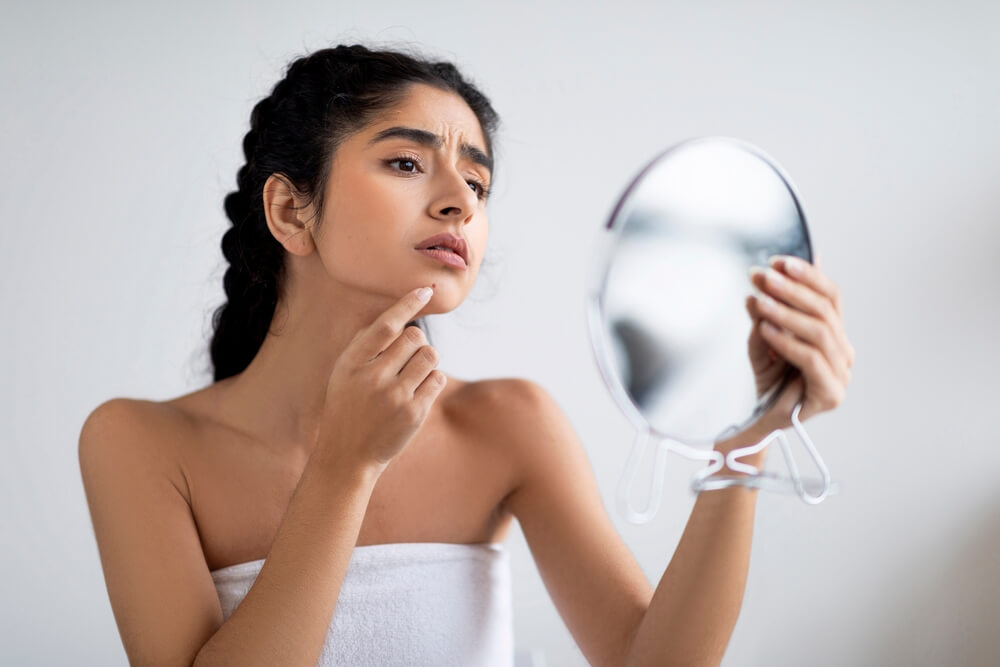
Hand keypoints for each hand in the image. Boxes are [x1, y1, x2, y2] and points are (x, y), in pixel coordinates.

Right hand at [315, 286, 445, 471]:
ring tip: (412, 374)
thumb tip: (400, 316)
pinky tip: (416, 392)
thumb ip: (366, 345)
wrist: (346, 454)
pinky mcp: (414, 413)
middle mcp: (373, 378)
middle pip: (415, 337)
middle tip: (407, 357)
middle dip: (416, 342)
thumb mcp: (344, 373)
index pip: (385, 325)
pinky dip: (432, 380)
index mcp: (352, 363)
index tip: (425, 291)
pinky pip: (437, 379)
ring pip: (430, 356)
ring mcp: (395, 397)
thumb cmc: (348, 405)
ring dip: (426, 360)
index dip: (407, 304)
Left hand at [743, 253, 854, 433]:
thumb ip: (767, 308)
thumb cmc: (766, 377)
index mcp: (833, 333)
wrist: (757, 418)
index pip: (830, 295)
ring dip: (787, 312)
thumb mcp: (763, 334)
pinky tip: (766, 329)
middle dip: (791, 289)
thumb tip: (767, 275)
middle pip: (825, 310)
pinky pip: (811, 359)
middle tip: (763, 276)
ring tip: (760, 302)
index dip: (807, 275)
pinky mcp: (831, 394)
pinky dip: (787, 340)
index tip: (778, 261)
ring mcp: (841, 373)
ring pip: (820, 332)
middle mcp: (843, 351)